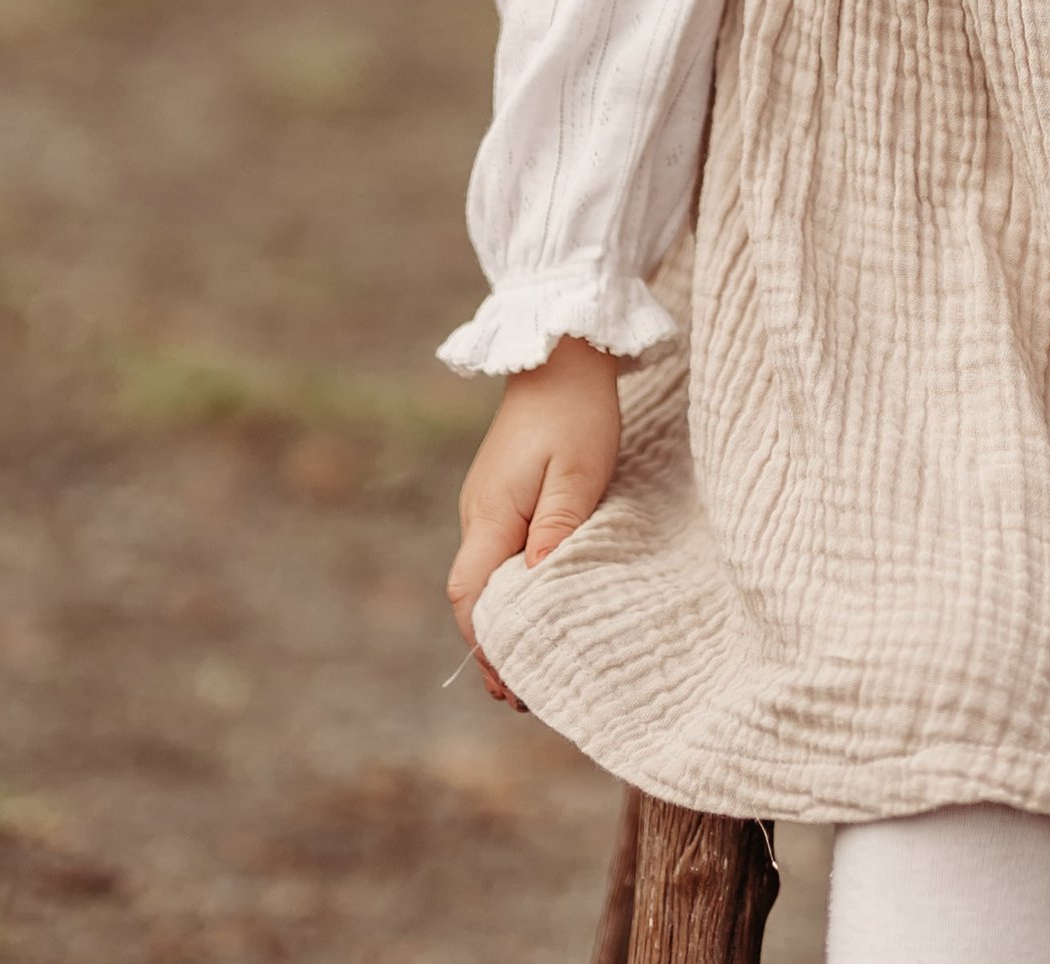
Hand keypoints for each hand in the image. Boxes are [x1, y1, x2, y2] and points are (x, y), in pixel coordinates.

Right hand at [447, 336, 625, 704]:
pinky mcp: (502, 496)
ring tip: (532, 668)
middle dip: (492, 647)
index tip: (511, 687)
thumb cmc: (576, 411)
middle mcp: (478, 515)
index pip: (471, 595)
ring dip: (502, 622)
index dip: (486, 646)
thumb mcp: (578, 473)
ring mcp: (487, 504)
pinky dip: (510, 591)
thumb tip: (537, 591)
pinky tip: (535, 607)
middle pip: (471, 596)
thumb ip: (559, 531)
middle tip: (524, 696)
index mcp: (490, 515)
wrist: (561, 352)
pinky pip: (498, 557)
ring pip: (483, 579)